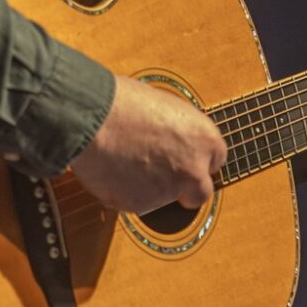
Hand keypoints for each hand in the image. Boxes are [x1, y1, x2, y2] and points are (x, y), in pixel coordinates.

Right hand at [69, 74, 227, 213]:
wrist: (92, 119)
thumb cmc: (122, 102)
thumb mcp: (164, 105)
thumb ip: (177, 130)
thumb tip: (172, 138)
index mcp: (205, 138)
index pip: (215, 160)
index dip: (195, 158)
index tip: (182, 158)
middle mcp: (193, 168)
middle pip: (200, 191)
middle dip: (185, 188)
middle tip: (163, 175)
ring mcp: (169, 191)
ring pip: (163, 197)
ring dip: (150, 186)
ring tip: (125, 159)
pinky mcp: (141, 205)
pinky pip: (135, 201)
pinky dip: (125, 191)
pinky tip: (112, 170)